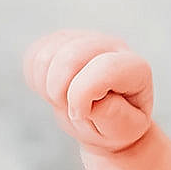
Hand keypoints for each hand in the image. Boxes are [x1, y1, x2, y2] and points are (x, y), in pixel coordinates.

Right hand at [23, 30, 154, 154]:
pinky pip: (34, 56)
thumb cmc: (116, 127)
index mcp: (135, 68)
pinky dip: (36, 80)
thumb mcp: (121, 130)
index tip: (80, 115)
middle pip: (71, 55)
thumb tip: (92, 99)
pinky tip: (53, 91)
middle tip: (70, 111)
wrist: (105, 123)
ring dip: (47, 87)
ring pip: (47, 54)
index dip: (82, 95)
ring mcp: (85, 39)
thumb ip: (112, 115)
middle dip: (60, 91)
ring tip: (64, 103)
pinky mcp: (61, 40)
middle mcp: (112, 46)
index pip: (106, 69)